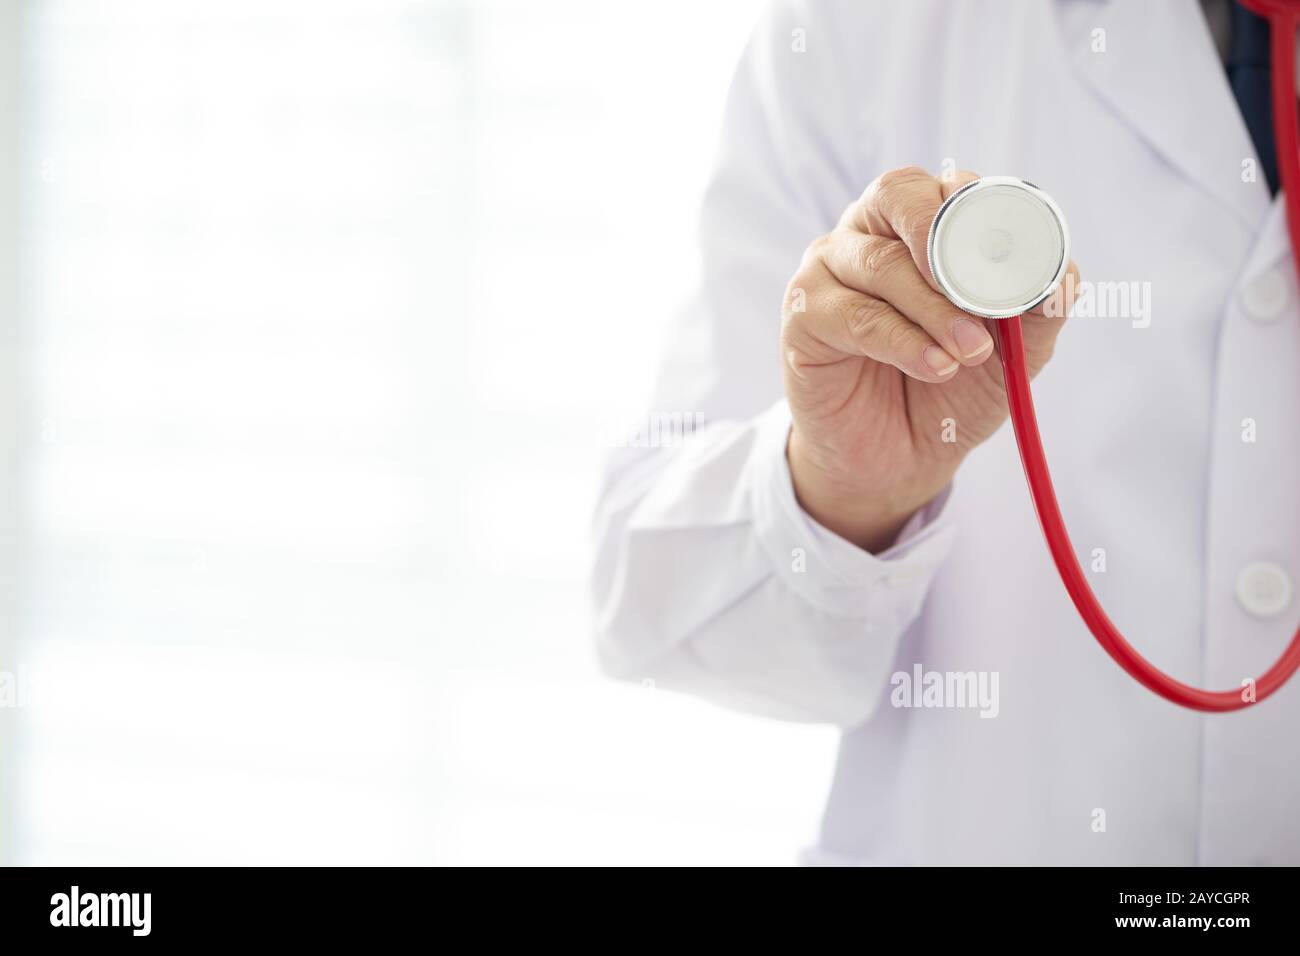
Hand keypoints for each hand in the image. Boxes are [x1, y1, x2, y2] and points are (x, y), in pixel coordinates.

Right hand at [781, 167, 1078, 551]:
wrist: (900, 460)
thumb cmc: (952, 390)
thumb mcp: (1014, 352)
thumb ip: (1038, 310)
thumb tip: (1062, 278)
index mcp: (920, 226)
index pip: (945, 185)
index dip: (980, 206)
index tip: (1013, 248)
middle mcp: (868, 234)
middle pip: (900, 197)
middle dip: (947, 238)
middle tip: (983, 288)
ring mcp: (828, 272)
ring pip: (883, 264)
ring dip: (936, 309)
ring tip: (971, 353)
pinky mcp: (804, 318)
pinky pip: (854, 316)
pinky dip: (902, 342)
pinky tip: (935, 366)